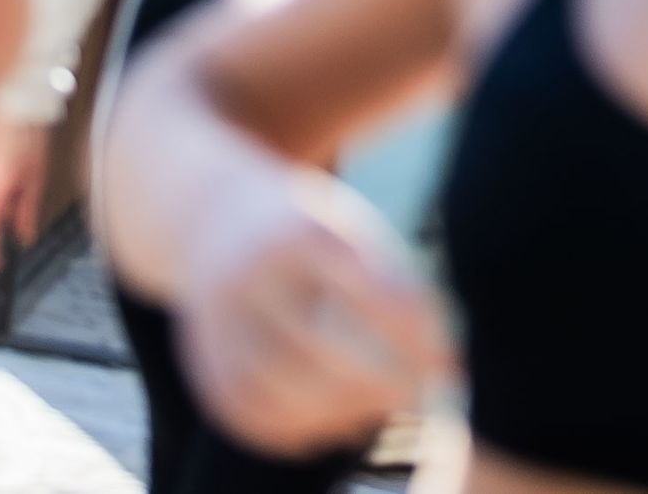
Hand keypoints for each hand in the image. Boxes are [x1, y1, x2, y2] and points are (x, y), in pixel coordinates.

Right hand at [169, 165, 448, 455]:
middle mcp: (249, 270)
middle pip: (313, 341)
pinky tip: (329, 426)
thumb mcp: (354, 232)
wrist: (211, 216)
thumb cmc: (309, 232)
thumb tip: (446, 369)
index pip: (363, 286)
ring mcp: (215, 316)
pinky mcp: (201, 355)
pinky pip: (243, 410)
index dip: (409, 334)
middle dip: (373, 381)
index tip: (445, 362)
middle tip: (415, 399)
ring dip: (332, 412)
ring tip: (375, 413)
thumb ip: (400, 291)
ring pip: (273, 385)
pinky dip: (288, 430)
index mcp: (299, 227)